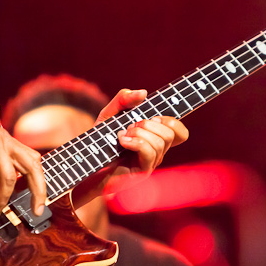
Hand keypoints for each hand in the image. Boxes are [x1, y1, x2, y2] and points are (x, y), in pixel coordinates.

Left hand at [73, 88, 187, 205]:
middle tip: (130, 127)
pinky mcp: (141, 172)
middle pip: (170, 133)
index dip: (173, 122)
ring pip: (160, 142)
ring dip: (139, 132)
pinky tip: (122, 141)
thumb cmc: (99, 141)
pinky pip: (149, 152)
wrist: (85, 164)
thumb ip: (124, 99)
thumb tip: (143, 93)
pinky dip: (135, 142)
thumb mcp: (110, 114)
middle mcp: (156, 152)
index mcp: (154, 138)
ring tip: (122, 135)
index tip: (153, 117)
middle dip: (149, 124)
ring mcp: (150, 163)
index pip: (180, 132)